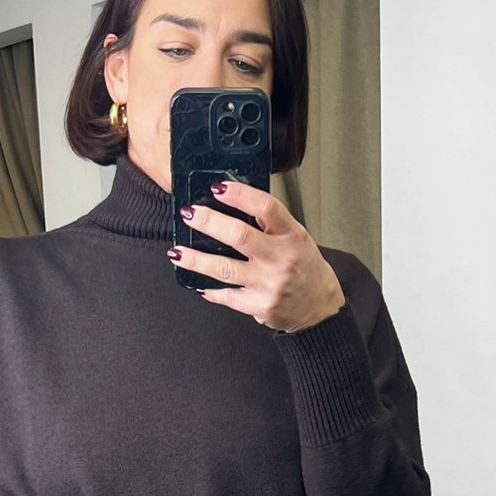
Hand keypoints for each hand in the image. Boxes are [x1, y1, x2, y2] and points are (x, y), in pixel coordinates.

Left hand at [168, 178, 347, 333]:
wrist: (318, 306)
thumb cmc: (304, 267)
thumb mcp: (296, 237)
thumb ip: (269, 223)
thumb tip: (232, 205)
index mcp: (291, 235)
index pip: (266, 207)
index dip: (240, 195)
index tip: (218, 188)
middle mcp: (280, 258)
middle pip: (239, 236)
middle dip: (209, 223)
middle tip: (190, 214)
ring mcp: (268, 284)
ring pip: (224, 269)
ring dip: (196, 259)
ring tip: (177, 251)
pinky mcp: (259, 305)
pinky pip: (227, 296)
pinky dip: (209, 289)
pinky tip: (196, 282)